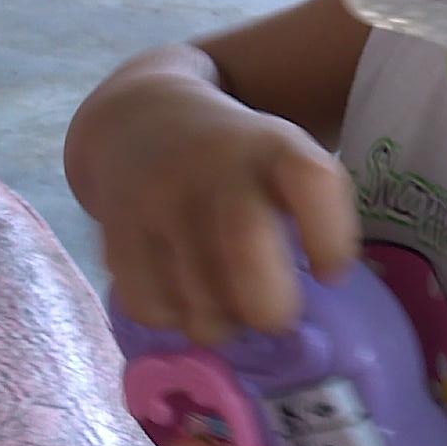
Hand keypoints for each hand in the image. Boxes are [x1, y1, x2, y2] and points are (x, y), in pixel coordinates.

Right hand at [95, 78, 358, 341]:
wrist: (141, 122)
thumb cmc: (236, 162)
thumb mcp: (283, 159)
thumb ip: (312, 214)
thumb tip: (323, 294)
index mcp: (272, 147)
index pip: (312, 180)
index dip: (330, 238)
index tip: (330, 274)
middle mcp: (213, 168)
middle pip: (246, 249)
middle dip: (269, 307)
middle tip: (274, 316)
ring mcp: (158, 200)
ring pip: (198, 299)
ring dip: (222, 323)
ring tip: (228, 303)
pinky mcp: (116, 234)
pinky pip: (152, 307)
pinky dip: (174, 318)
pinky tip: (184, 294)